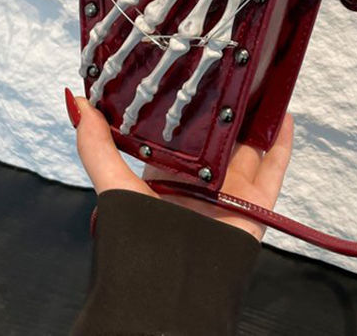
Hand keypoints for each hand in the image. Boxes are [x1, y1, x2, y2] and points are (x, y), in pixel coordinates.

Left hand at [67, 90, 293, 240]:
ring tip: (260, 83)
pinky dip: (281, 143)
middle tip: (231, 69)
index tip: (192, 71)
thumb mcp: (112, 183)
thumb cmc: (138, 240)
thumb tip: (74, 101)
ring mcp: (229, 190)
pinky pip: (273, 168)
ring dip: (254, 119)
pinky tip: (283, 116)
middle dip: (224, 107)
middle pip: (217, 135)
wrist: (174, 288)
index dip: (187, 104)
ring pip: (248, 146)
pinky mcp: (254, 203)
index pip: (180, 132)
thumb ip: (95, 144)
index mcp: (168, 174)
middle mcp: (200, 179)